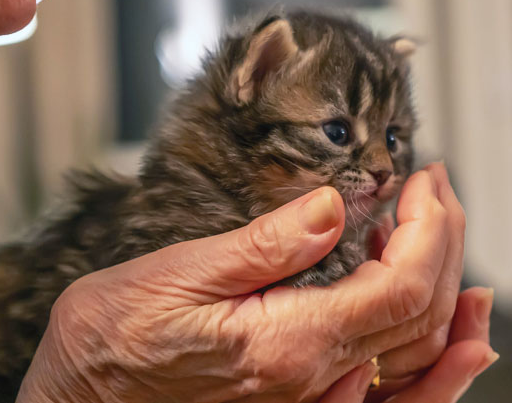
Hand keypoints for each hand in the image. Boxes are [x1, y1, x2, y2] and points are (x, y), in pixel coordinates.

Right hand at [16, 170, 493, 402]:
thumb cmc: (112, 343)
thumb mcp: (181, 273)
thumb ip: (268, 246)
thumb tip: (336, 206)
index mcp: (287, 346)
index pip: (399, 286)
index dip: (428, 227)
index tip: (423, 179)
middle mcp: (312, 386)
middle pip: (419, 317)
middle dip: (443, 242)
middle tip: (434, 186)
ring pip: (415, 357)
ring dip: (447, 291)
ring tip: (447, 230)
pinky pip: (392, 394)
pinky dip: (435, 361)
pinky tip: (449, 332)